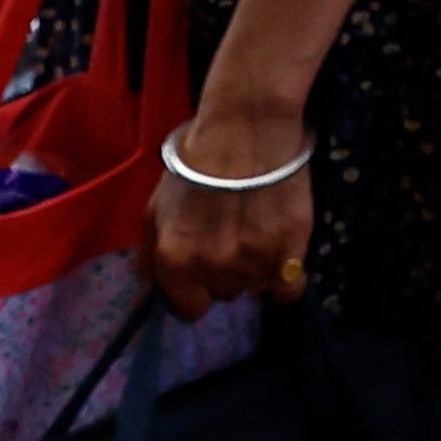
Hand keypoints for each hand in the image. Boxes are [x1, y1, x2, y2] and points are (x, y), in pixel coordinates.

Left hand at [147, 102, 311, 315]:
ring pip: (255, 287)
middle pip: (224, 294)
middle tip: (232, 238)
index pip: (188, 310)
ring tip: (257, 233)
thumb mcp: (154, 210)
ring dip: (255, 269)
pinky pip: (289, 289)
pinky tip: (283, 259)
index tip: (203, 275)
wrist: (246, 129)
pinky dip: (286, 279)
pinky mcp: (291, 246)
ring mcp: (254, 259)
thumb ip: (149, 257)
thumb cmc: (196, 166)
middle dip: (225, 273)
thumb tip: (155, 291)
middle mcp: (212, 267)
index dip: (195, 293)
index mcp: (174, 261)